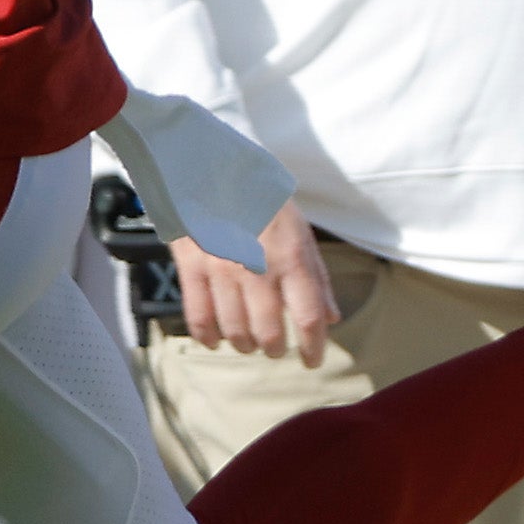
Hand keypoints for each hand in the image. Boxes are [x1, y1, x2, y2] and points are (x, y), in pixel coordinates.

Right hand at [175, 204, 337, 370]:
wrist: (212, 162)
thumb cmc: (262, 198)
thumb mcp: (300, 229)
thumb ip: (316, 276)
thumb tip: (331, 318)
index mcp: (291, 256)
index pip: (308, 317)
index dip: (313, 348)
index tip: (312, 361)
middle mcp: (258, 266)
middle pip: (269, 333)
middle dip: (275, 348)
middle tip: (275, 348)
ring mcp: (222, 267)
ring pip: (234, 330)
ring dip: (244, 344)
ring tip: (248, 342)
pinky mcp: (192, 265)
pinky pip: (198, 316)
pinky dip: (208, 336)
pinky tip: (216, 339)